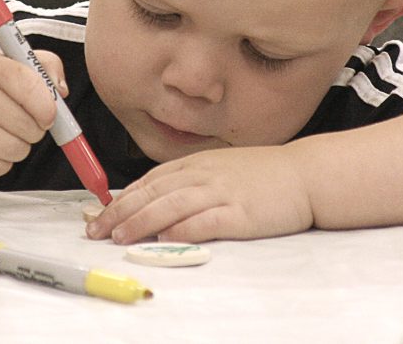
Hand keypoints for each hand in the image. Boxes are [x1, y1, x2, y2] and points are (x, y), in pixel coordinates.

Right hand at [0, 49, 63, 176]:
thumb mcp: (9, 61)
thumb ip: (45, 66)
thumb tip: (61, 92)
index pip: (34, 89)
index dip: (48, 108)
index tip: (47, 113)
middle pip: (30, 127)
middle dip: (34, 129)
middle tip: (21, 121)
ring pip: (16, 150)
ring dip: (19, 146)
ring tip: (4, 131)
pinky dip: (2, 161)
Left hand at [87, 144, 315, 243]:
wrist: (305, 175)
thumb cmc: (263, 175)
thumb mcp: (219, 168)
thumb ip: (189, 181)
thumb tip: (155, 201)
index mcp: (196, 164)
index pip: (149, 181)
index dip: (121, 199)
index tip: (100, 214)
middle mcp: (204, 175)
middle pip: (153, 193)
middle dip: (121, 213)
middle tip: (97, 230)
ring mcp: (222, 193)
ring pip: (172, 205)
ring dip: (141, 221)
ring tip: (120, 237)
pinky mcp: (241, 213)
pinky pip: (206, 221)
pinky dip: (182, 229)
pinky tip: (164, 237)